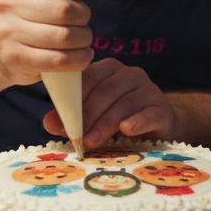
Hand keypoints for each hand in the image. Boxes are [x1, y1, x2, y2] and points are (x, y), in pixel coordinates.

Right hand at [0, 0, 93, 85]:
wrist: (3, 48)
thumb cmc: (32, 10)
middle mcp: (3, 2)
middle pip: (63, 10)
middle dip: (83, 15)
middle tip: (82, 20)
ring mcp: (6, 32)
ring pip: (64, 36)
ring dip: (84, 38)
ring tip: (83, 38)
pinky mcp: (14, 58)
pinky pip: (59, 60)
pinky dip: (79, 59)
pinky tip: (83, 55)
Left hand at [43, 58, 177, 147]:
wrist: (157, 126)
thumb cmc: (118, 118)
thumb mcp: (92, 117)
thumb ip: (70, 117)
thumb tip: (48, 122)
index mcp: (108, 69)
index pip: (88, 78)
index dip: (74, 100)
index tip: (62, 121)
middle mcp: (130, 74)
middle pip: (105, 91)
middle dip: (88, 114)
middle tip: (75, 135)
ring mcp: (149, 90)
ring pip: (124, 103)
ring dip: (106, 123)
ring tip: (91, 141)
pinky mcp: (162, 109)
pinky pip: (149, 113)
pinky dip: (137, 121)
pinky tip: (126, 130)